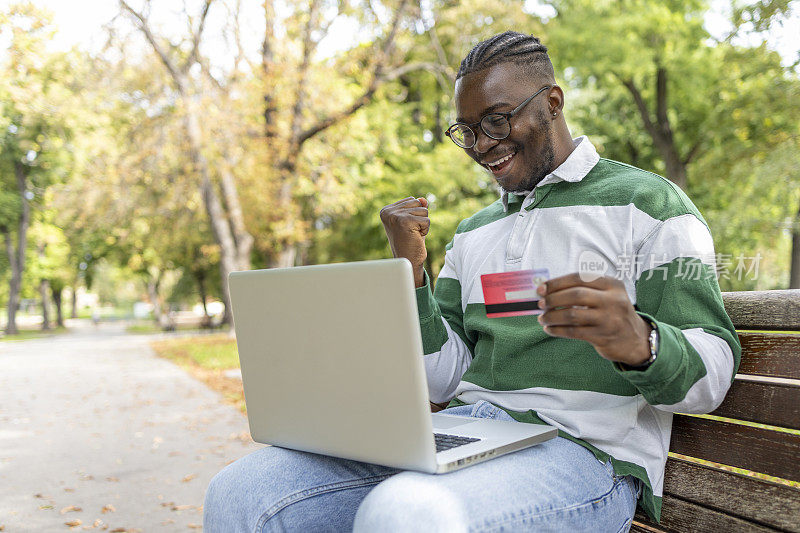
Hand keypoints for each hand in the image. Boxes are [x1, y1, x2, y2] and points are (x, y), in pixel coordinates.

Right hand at [379, 196, 429, 286]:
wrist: (408, 260)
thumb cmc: (410, 241)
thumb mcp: (414, 221)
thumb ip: (417, 207)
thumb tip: (423, 199)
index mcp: (386, 210)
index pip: (411, 200)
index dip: (415, 214)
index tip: (406, 227)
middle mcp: (388, 212)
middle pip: (418, 203)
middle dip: (419, 218)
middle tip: (411, 231)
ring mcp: (395, 216)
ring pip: (424, 210)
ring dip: (423, 224)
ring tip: (413, 234)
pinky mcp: (405, 222)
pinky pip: (426, 220)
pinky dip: (425, 230)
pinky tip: (416, 237)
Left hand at [536, 274, 651, 365]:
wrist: (635, 340)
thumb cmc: (612, 314)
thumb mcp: (607, 296)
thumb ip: (584, 290)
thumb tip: (548, 290)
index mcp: (612, 284)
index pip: (579, 278)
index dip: (557, 283)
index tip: (541, 288)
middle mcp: (613, 300)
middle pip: (576, 295)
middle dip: (553, 299)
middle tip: (540, 303)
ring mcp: (608, 319)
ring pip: (573, 315)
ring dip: (552, 316)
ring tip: (542, 318)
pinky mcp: (603, 336)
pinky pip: (574, 332)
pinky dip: (557, 330)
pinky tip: (549, 329)